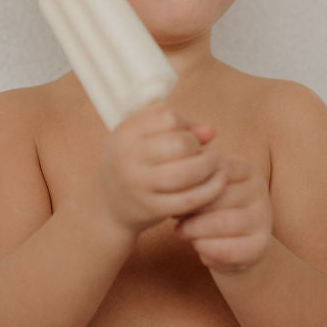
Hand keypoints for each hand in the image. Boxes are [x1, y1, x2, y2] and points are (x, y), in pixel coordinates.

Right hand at [97, 104, 225, 235]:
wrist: (108, 206)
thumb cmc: (135, 164)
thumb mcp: (145, 139)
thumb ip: (178, 128)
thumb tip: (211, 131)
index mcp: (126, 132)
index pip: (169, 117)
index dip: (186, 124)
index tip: (186, 135)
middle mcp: (128, 157)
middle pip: (181, 144)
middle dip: (200, 147)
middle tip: (205, 152)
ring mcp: (139, 185)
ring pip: (188, 172)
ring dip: (210, 166)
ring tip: (216, 164)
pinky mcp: (152, 209)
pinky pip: (190, 199)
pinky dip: (211, 189)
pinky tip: (219, 182)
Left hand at [174, 154, 272, 271]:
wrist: (234, 246)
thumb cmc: (211, 209)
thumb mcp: (205, 187)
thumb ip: (194, 177)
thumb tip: (172, 174)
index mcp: (246, 169)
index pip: (213, 169)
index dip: (189, 184)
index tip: (174, 194)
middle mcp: (259, 190)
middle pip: (216, 196)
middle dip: (189, 208)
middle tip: (176, 216)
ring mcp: (263, 218)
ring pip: (221, 222)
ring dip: (194, 230)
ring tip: (182, 231)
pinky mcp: (260, 245)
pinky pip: (227, 248)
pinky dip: (205, 248)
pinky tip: (198, 245)